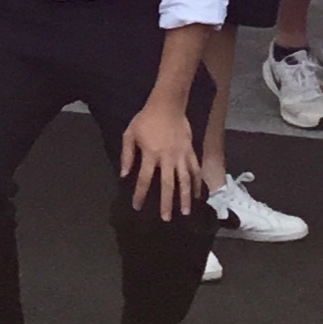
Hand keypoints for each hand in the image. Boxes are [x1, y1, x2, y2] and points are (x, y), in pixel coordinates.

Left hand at [119, 99, 204, 220]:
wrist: (168, 104)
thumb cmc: (146, 119)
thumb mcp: (130, 133)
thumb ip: (127, 154)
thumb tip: (124, 175)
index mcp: (150, 154)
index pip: (145, 179)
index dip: (140, 194)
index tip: (137, 206)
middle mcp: (167, 158)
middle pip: (167, 185)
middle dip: (166, 203)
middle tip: (165, 218)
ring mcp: (181, 155)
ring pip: (184, 180)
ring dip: (185, 197)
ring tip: (185, 212)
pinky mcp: (190, 151)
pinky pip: (195, 170)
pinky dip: (197, 183)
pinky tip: (198, 194)